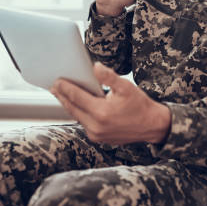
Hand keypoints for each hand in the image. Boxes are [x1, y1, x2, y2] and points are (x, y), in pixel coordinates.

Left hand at [50, 62, 170, 144]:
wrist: (152, 126)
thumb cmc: (140, 104)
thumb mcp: (126, 87)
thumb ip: (109, 77)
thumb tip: (95, 67)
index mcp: (101, 112)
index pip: (76, 97)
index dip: (65, 88)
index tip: (56, 81)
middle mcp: (96, 126)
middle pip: (73, 108)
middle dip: (62, 96)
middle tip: (54, 86)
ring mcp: (96, 135)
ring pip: (77, 117)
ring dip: (69, 105)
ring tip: (61, 94)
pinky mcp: (99, 139)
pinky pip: (84, 123)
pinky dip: (79, 113)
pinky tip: (76, 105)